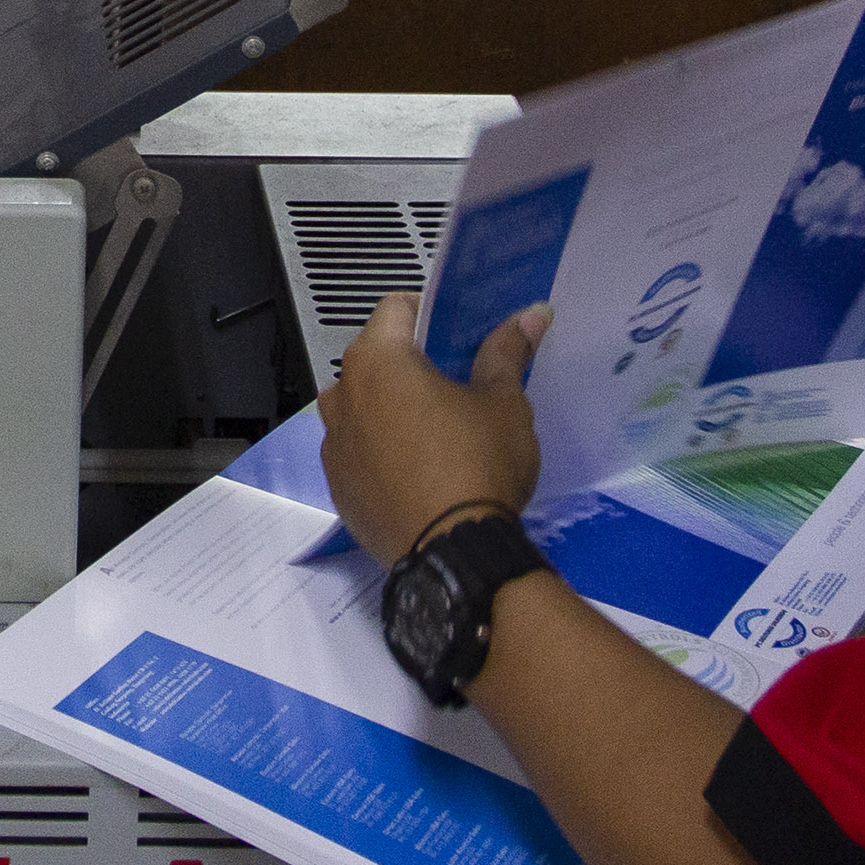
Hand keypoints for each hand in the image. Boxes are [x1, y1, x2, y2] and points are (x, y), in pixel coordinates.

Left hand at [317, 293, 547, 561]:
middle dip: (409, 362)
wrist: (453, 555)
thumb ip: (507, 353)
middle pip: (373, 358)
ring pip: (360, 406)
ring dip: (389, 406)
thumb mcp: (504, 404)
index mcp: (377, 362)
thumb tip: (530, 316)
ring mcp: (334, 445)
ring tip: (435, 428)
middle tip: (454, 380)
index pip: (395, 308)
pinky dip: (379, 450)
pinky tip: (416, 470)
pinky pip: (357, 451)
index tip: (456, 330)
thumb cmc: (477, 466)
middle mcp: (342, 396)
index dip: (428, 311)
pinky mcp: (337, 488)